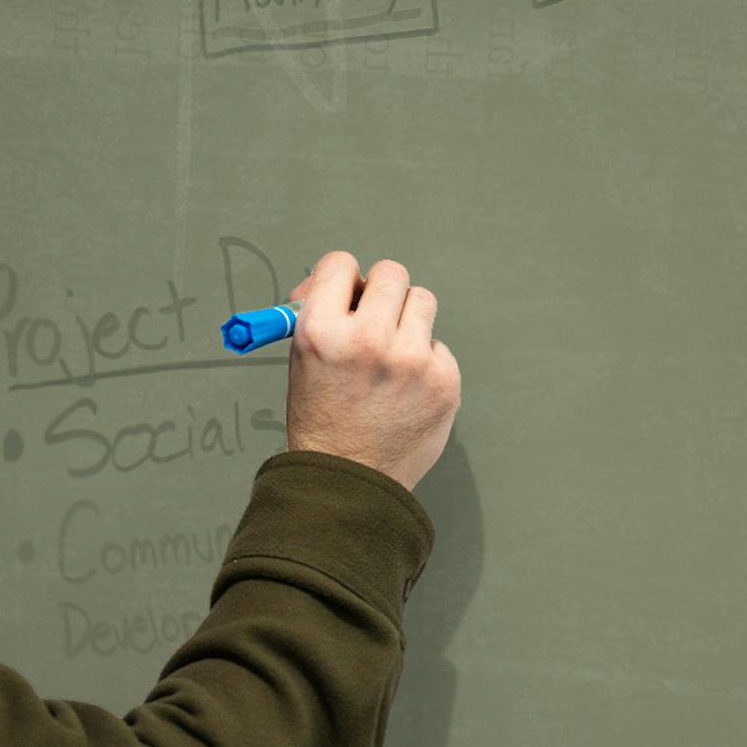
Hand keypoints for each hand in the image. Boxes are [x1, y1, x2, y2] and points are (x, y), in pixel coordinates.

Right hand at [282, 252, 460, 492]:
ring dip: (407, 319)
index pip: (340, 264)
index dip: (341, 278)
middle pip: (390, 274)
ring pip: (422, 301)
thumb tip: (347, 283)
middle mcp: (367, 338)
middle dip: (381, 291)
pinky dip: (424, 361)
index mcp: (320, 331)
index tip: (344, 295)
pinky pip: (439, 346)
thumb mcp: (303, 362)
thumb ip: (325, 316)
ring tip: (391, 355)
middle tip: (374, 316)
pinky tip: (405, 390)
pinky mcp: (443, 379)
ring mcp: (410, 359)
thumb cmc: (322, 419)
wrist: (348, 481)